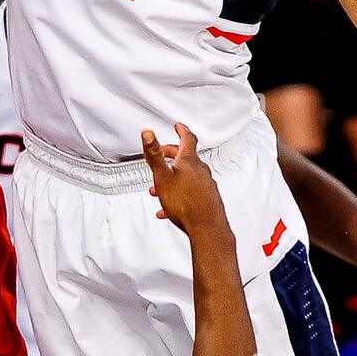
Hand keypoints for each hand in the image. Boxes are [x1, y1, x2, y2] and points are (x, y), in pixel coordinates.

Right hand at [142, 124, 230, 239]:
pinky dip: (179, 195)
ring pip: (188, 177)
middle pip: (186, 158)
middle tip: (163, 155)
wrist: (207, 229)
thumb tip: (148, 133)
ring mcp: (206, 185)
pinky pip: (191, 193)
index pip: (188, 139)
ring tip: (160, 188)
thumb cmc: (186, 204)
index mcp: (189, 162)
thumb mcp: (163, 177)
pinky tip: (168, 210)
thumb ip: (155, 155)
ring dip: (173, 178)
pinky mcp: (208, 199)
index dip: (182, 130)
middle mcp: (201, 170)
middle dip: (172, 155)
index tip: (178, 126)